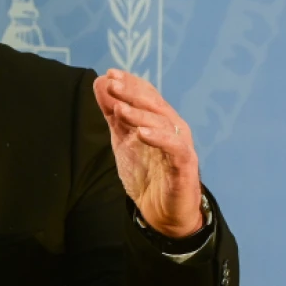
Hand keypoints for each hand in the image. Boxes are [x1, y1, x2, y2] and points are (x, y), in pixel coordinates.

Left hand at [92, 69, 202, 238]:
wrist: (161, 212)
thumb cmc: (146, 173)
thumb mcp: (123, 139)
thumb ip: (113, 113)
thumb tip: (101, 82)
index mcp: (159, 120)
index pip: (147, 95)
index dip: (131, 83)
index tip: (110, 74)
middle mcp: (172, 128)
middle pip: (155, 105)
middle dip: (133, 93)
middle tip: (113, 84)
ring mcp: (180, 146)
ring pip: (164, 123)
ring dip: (141, 114)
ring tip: (120, 108)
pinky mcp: (185, 166)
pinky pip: (174, 148)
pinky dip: (159, 138)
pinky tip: (141, 133)